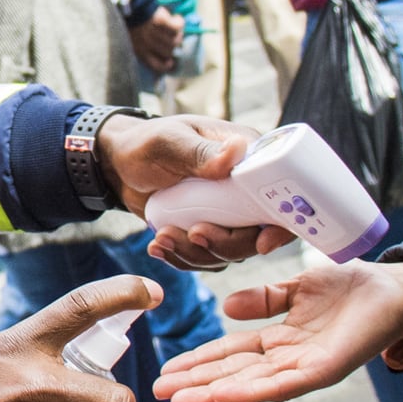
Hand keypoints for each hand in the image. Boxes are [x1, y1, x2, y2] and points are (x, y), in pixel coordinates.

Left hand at [96, 114, 296, 269]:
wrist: (120, 165)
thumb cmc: (147, 143)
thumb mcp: (171, 142)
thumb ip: (201, 152)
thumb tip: (235, 152)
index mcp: (250, 160)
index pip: (283, 197)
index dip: (281, 225)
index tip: (262, 243)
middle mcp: (246, 191)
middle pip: (256, 234)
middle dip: (224, 243)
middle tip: (192, 233)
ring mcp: (229, 215)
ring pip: (230, 252)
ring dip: (196, 253)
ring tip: (161, 238)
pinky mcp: (209, 232)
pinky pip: (206, 258)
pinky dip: (182, 259)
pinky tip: (157, 247)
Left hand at [128, 7, 185, 73]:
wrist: (127, 5)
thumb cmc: (128, 21)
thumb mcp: (131, 39)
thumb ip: (142, 48)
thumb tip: (158, 54)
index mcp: (140, 51)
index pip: (157, 65)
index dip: (166, 66)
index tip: (170, 62)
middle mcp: (148, 44)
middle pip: (169, 52)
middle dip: (172, 46)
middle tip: (173, 38)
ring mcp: (156, 33)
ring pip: (175, 40)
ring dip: (178, 34)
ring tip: (175, 28)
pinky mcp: (162, 21)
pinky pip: (177, 26)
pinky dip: (179, 22)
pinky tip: (177, 18)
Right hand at [154, 261, 402, 401]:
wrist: (395, 290)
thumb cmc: (352, 288)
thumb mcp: (297, 288)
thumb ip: (264, 298)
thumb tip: (227, 308)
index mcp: (280, 342)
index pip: (230, 354)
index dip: (199, 362)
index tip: (167, 371)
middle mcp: (287, 360)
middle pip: (232, 374)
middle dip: (196, 384)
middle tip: (159, 393)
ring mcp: (303, 369)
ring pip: (250, 384)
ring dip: (214, 393)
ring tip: (179, 401)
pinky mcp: (323, 370)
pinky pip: (283, 384)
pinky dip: (253, 390)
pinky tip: (226, 395)